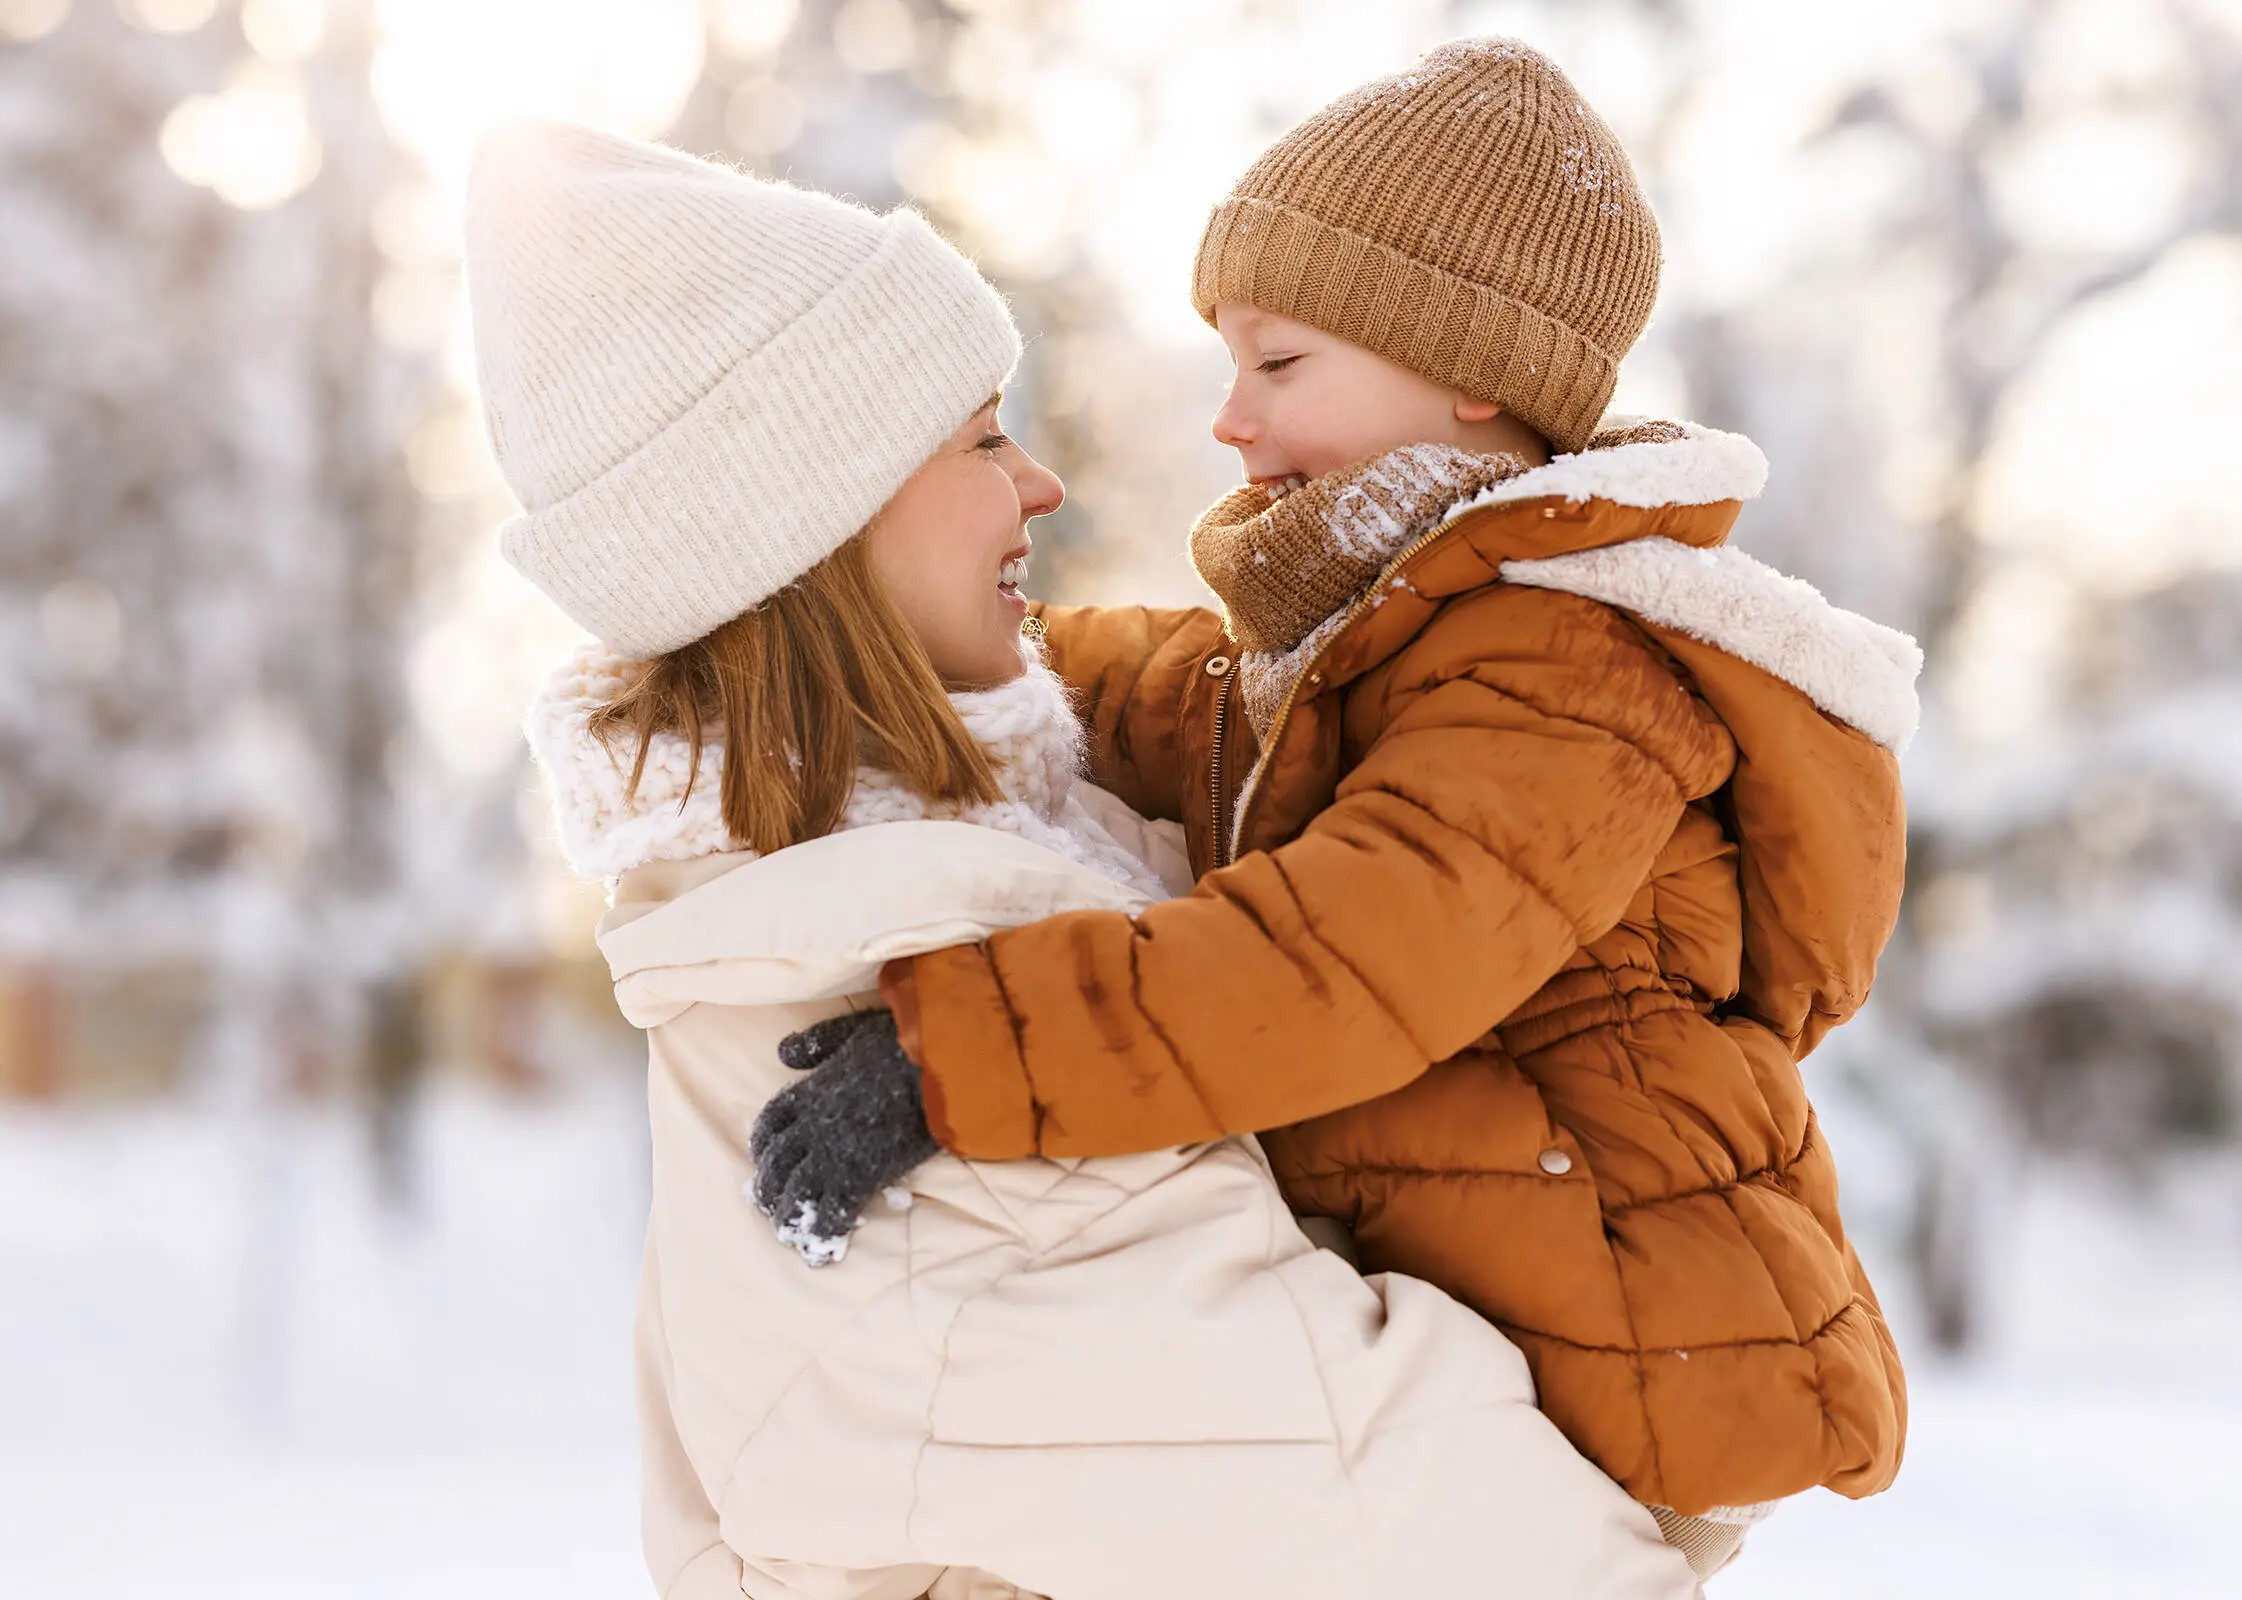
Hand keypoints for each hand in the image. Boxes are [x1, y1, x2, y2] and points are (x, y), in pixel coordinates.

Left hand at [748, 1010, 938, 1266]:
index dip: (763, 1143)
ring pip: (798, 1191)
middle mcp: (814, 1125)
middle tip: (769, 1204)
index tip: (763, 1157)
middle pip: (778, 1162)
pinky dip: (824, 1231)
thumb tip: (783, 1053)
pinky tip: (820, 1247)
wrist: (941, 1065)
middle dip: (769, 1186)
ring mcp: (835, 1152)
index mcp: (811, 1090)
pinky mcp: (862, 1175)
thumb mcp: (852, 1029)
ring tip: (788, 1231)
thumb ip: (817, 1042)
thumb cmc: (905, 1041)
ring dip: (789, 1214)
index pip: (772, 1122)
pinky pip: (834, 1211)